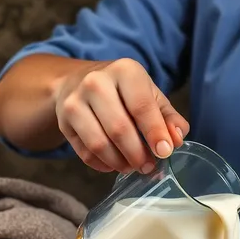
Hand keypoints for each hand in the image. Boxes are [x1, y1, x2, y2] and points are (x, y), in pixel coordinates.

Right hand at [54, 58, 188, 173]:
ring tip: (133, 167)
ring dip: (120, 162)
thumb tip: (176, 139)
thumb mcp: (151, 95)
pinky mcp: (63, 121)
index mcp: (125, 71)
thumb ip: (169, 117)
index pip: (141, 107)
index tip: (165, 152)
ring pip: (99, 143)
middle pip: (119, 128)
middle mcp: (96, 82)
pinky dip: (102, 164)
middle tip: (149, 166)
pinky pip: (84, 152)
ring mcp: (74, 101)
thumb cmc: (125, 91)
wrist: (79, 81)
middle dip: (138, 154)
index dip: (155, 133)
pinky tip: (115, 164)